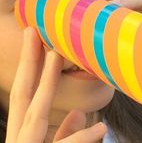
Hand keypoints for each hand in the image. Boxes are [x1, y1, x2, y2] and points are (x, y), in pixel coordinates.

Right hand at [6, 27, 106, 142]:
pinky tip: (100, 127)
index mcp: (21, 132)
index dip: (27, 68)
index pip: (23, 95)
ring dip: (46, 82)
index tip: (33, 41)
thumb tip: (78, 113)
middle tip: (33, 33)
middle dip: (28, 64)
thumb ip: (64, 132)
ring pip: (35, 114)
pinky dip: (82, 137)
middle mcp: (19, 138)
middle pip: (22, 95)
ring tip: (56, 55)